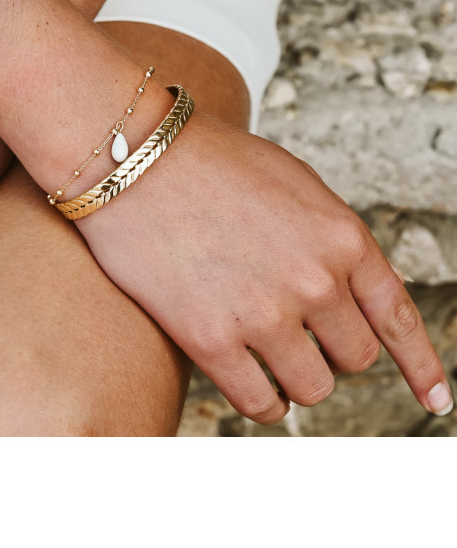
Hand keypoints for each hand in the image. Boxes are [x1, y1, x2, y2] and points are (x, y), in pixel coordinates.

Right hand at [76, 111, 452, 423]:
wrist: (132, 155)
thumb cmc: (208, 162)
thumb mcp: (292, 183)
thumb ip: (331, 238)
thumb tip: (351, 293)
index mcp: (341, 236)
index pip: (397, 318)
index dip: (421, 366)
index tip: (436, 399)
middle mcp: (314, 279)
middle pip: (354, 357)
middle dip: (330, 348)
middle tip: (297, 329)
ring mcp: (264, 312)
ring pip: (312, 387)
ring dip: (294, 377)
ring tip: (264, 349)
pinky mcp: (211, 339)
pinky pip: (260, 405)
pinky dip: (262, 401)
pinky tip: (248, 377)